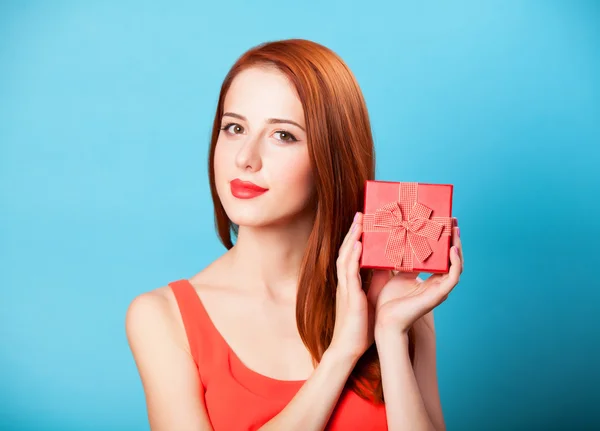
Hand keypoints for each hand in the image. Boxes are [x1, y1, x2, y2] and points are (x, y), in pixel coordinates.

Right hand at [328, 212, 374, 361]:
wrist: (348, 348)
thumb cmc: (360, 327)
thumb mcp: (369, 300)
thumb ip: (375, 285)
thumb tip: (388, 272)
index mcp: (350, 283)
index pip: (352, 255)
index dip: (356, 238)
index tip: (363, 223)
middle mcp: (345, 282)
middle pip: (347, 250)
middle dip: (353, 231)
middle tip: (361, 214)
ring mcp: (345, 288)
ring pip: (346, 256)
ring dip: (352, 238)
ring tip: (360, 221)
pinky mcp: (349, 296)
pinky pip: (350, 273)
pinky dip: (353, 257)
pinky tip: (359, 245)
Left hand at [366, 222, 463, 335]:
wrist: (384, 319)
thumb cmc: (388, 300)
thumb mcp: (397, 273)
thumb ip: (402, 260)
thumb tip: (399, 240)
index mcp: (429, 280)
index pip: (443, 258)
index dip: (446, 242)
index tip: (445, 224)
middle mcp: (438, 285)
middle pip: (453, 260)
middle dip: (455, 240)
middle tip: (453, 221)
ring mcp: (440, 290)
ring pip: (457, 266)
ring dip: (458, 247)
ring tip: (456, 231)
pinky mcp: (438, 295)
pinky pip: (453, 277)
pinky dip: (455, 262)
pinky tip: (453, 249)